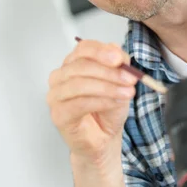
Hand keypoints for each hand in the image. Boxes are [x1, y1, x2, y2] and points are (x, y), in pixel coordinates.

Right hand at [47, 40, 136, 168]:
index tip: (120, 59)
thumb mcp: (120, 82)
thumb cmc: (108, 109)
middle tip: (131, 79)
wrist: (104, 137)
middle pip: (81, 66)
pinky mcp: (58, 114)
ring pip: (79, 84)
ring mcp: (56, 96)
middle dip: (110, 72)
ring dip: (107, 87)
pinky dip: (101, 101)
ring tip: (127, 93)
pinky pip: (79, 104)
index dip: (102, 52)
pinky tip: (115, 103)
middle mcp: (60, 77)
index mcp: (74, 63)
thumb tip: (116, 49)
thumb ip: (119, 65)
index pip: (83, 48)